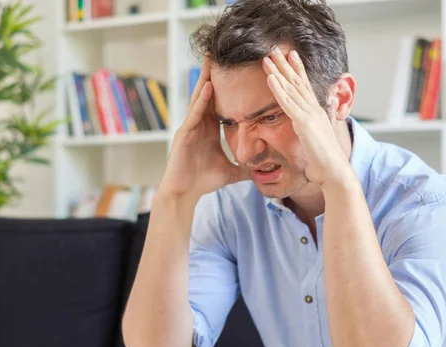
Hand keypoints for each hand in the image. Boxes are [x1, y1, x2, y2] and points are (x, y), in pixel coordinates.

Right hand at [159, 55, 248, 199]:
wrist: (185, 194)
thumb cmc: (202, 182)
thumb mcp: (230, 172)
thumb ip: (244, 168)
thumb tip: (261, 170)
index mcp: (209, 130)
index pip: (218, 103)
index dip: (225, 87)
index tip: (233, 71)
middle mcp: (198, 125)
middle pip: (207, 95)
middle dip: (212, 75)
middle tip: (218, 54)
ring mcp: (190, 128)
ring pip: (199, 99)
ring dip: (205, 80)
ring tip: (211, 61)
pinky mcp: (184, 135)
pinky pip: (195, 114)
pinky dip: (202, 101)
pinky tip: (209, 88)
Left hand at [262, 47, 350, 186]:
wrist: (334, 171)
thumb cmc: (326, 161)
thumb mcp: (318, 140)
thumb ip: (314, 129)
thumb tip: (316, 125)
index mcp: (316, 113)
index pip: (305, 87)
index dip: (297, 70)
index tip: (290, 56)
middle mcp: (314, 109)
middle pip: (297, 82)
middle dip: (285, 64)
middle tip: (275, 49)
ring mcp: (309, 114)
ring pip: (291, 88)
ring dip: (278, 71)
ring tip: (267, 57)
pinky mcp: (304, 123)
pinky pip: (288, 103)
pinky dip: (278, 89)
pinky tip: (270, 77)